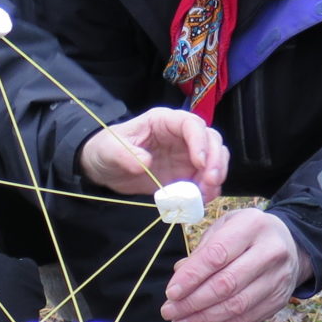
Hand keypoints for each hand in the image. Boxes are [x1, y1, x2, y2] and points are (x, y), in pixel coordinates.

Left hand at [79, 108, 229, 200]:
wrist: (106, 168)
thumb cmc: (108, 150)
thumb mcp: (110, 150)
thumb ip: (125, 154)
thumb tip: (145, 163)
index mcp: (164, 121)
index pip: (191, 124)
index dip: (200, 141)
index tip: (199, 162)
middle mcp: (180, 135)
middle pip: (211, 139)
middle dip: (215, 160)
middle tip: (210, 181)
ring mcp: (186, 155)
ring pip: (215, 158)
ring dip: (216, 175)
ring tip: (206, 194)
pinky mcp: (186, 174)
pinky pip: (205, 179)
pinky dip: (208, 189)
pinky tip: (201, 200)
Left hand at [161, 208, 310, 321]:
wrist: (290, 245)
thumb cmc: (247, 234)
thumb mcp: (225, 227)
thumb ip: (202, 250)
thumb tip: (180, 276)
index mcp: (252, 226)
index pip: (217, 255)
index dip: (192, 277)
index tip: (171, 293)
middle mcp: (270, 252)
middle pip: (226, 284)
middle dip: (193, 302)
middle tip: (169, 311)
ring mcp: (278, 278)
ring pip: (237, 306)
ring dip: (203, 318)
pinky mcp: (279, 299)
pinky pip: (247, 317)